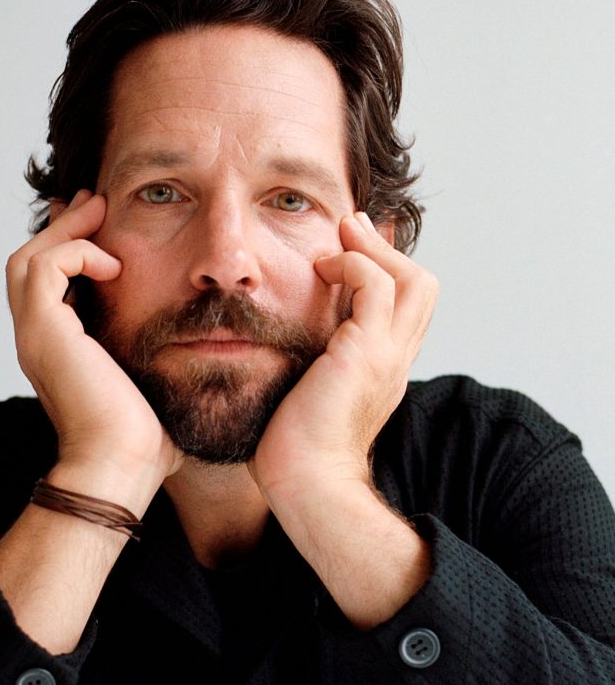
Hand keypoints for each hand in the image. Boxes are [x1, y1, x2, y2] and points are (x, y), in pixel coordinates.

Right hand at [5, 190, 181, 484]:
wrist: (121, 470)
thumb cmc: (144, 438)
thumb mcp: (151, 383)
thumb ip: (156, 358)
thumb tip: (193, 346)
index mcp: (59, 349)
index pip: (50, 285)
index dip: (73, 250)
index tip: (104, 226)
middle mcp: (39, 339)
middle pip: (30, 264)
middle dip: (63, 230)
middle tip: (95, 203)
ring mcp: (36, 336)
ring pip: (28, 260)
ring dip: (65, 232)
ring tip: (98, 210)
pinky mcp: (43, 333)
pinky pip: (45, 269)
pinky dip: (75, 254)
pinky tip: (113, 264)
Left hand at [249, 211, 437, 496]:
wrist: (304, 485)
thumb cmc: (295, 445)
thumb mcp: (310, 390)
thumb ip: (315, 360)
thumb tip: (293, 334)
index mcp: (384, 367)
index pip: (407, 306)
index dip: (387, 269)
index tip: (353, 246)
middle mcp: (395, 359)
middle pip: (422, 286)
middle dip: (386, 251)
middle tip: (349, 230)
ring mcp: (386, 356)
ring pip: (412, 280)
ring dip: (374, 250)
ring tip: (340, 239)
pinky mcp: (365, 354)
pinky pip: (376, 287)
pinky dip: (353, 266)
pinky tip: (321, 271)